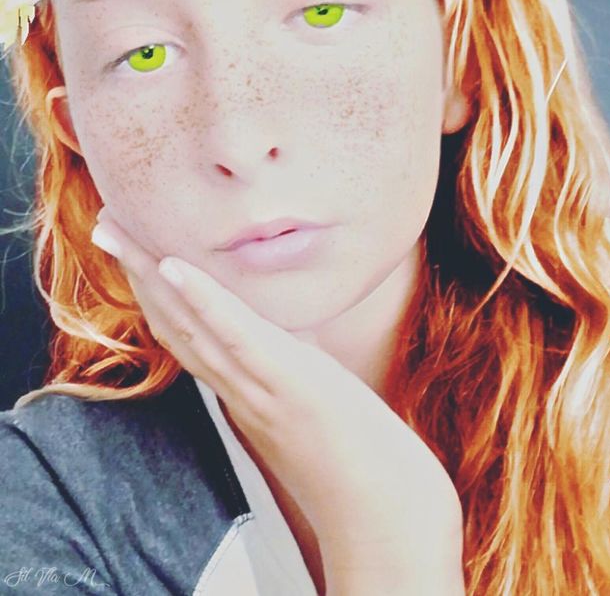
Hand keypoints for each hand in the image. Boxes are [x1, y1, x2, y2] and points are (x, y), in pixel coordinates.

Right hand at [91, 208, 464, 593]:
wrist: (382, 505)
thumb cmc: (352, 447)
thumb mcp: (311, 391)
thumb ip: (292, 358)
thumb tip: (297, 324)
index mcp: (238, 385)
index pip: (183, 332)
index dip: (151, 290)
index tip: (131, 250)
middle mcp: (235, 385)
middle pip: (171, 322)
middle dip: (134, 271)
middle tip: (105, 226)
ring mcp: (255, 384)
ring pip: (188, 325)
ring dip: (147, 274)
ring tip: (117, 232)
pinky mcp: (286, 380)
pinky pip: (237, 336)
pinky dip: (203, 299)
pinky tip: (177, 266)